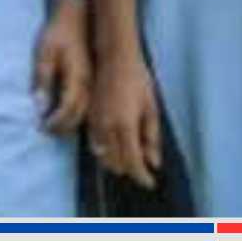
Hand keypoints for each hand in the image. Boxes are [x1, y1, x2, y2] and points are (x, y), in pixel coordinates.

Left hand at [34, 0, 90, 134]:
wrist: (75, 16)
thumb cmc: (58, 34)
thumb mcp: (44, 54)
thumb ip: (42, 80)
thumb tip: (39, 106)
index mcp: (77, 79)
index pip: (68, 110)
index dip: (56, 123)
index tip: (42, 127)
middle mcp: (89, 84)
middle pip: (79, 116)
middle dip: (63, 128)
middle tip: (46, 130)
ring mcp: (93, 82)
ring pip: (87, 113)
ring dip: (71, 123)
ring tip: (55, 126)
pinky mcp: (93, 79)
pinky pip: (89, 104)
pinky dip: (78, 114)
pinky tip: (68, 115)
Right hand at [88, 43, 160, 189]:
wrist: (115, 58)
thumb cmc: (138, 80)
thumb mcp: (151, 108)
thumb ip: (151, 137)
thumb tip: (153, 163)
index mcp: (125, 126)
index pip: (132, 163)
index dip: (142, 177)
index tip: (150, 182)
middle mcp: (107, 128)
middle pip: (116, 163)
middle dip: (130, 170)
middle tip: (143, 169)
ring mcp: (94, 123)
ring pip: (103, 156)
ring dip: (116, 163)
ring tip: (130, 159)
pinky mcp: (88, 117)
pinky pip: (95, 144)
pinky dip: (105, 152)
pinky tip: (115, 146)